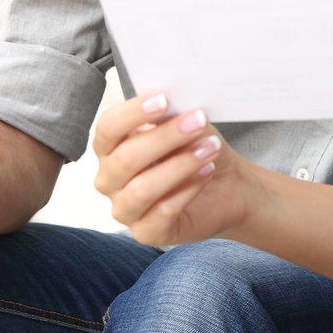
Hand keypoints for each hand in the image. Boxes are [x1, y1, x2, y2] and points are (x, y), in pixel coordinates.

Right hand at [91, 93, 255, 246]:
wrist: (225, 186)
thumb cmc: (195, 150)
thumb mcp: (182, 124)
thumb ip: (168, 113)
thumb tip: (168, 100)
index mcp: (110, 148)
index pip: (107, 128)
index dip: (132, 113)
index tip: (163, 99)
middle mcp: (110, 179)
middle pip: (125, 158)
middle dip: (165, 137)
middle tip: (197, 121)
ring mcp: (125, 209)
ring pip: (142, 188)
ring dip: (180, 165)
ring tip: (209, 149)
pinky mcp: (147, 232)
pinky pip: (162, 211)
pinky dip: (188, 188)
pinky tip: (207, 171)